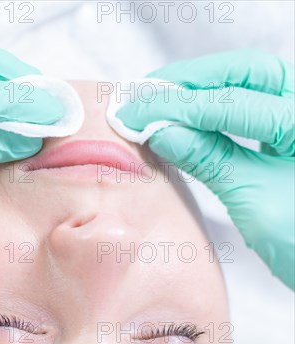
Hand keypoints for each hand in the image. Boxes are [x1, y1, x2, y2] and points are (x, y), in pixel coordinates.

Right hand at [117, 49, 293, 289]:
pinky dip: (216, 105)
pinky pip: (253, 104)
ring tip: (159, 98)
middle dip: (192, 79)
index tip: (133, 113)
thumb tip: (158, 130)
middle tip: (146, 93)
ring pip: (251, 82)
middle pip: (247, 72)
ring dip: (202, 86)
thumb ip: (208, 159)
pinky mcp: (292, 134)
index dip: (176, 106)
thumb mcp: (255, 202)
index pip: (231, 102)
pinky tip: (187, 115)